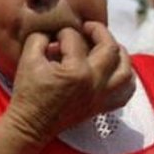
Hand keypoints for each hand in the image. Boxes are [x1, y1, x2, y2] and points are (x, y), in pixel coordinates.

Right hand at [4, 22, 134, 144]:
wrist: (30, 124)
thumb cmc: (27, 93)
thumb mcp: (27, 59)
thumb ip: (39, 38)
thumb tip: (54, 34)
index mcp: (75, 71)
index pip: (75, 39)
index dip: (64, 33)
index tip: (55, 37)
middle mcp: (94, 83)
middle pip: (110, 49)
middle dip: (99, 32)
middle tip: (87, 28)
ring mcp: (101, 96)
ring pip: (126, 71)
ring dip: (120, 54)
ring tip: (107, 46)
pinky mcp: (101, 106)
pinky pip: (126, 93)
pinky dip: (126, 79)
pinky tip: (116, 70)